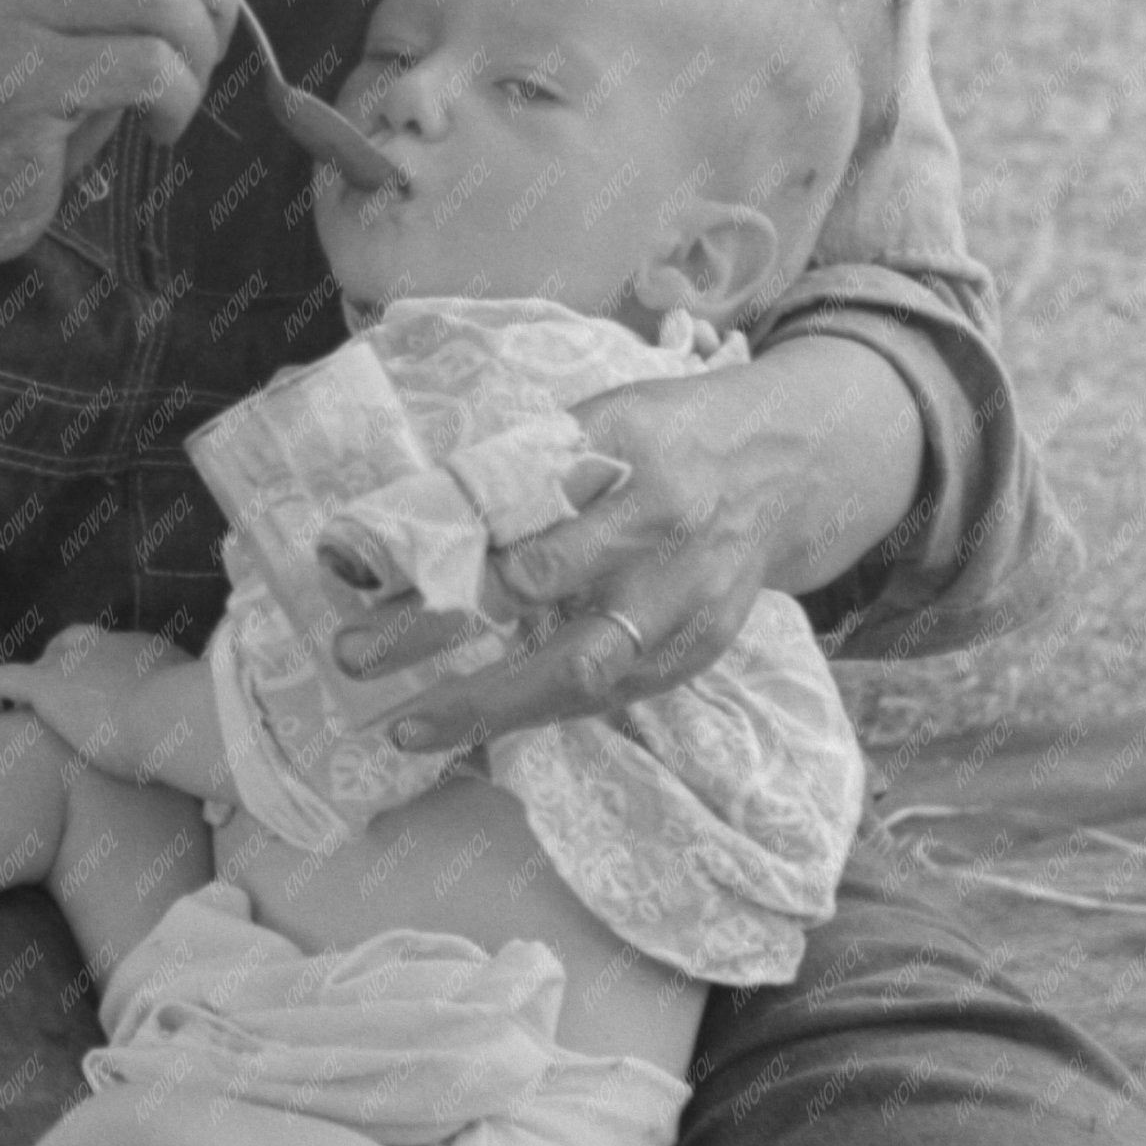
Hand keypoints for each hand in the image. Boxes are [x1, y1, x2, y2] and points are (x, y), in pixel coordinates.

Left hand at [0, 626, 213, 789]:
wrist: (174, 718)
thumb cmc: (198, 735)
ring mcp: (74, 662)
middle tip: (60, 705)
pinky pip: (0, 678)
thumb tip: (221, 800)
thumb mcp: (204, 735)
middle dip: (66, 669)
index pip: (120, 654)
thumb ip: (200, 750)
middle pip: (77, 646)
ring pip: (42, 661)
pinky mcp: (43, 682)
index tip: (101, 702)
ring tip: (18, 713)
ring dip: (33, 684)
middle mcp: (110, 648)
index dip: (105, 676)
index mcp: (151, 655)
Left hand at [331, 358, 836, 750]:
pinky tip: (479, 725)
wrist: (786, 469)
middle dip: (448, 637)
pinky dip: (542, 711)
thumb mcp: (603, 417)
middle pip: (547, 604)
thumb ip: (526, 464)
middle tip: (359, 657)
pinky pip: (611, 695)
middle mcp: (662, 538)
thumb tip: (416, 516)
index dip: (450, 563)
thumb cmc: (667, 436)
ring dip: (489, 707)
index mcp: (632, 461)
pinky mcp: (697, 652)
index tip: (372, 583)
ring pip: (582, 673)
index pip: (526, 526)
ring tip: (410, 729)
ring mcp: (685, 607)